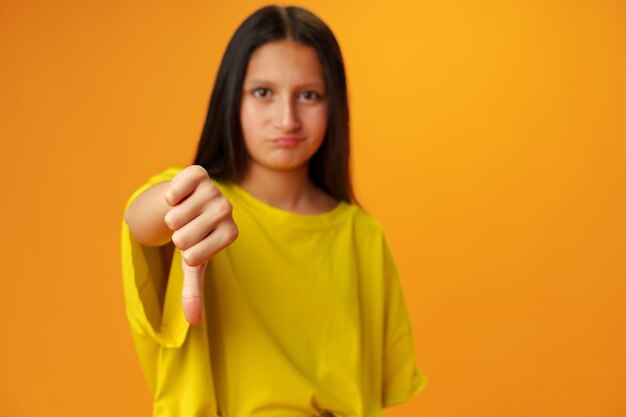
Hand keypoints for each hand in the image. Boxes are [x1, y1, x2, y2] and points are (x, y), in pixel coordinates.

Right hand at [163, 165, 238, 323]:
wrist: (186, 204)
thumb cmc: (193, 238)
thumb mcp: (192, 264)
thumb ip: (194, 291)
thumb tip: (194, 322)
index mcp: (230, 234)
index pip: (195, 256)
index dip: (185, 253)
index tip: (193, 246)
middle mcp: (226, 211)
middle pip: (183, 236)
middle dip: (175, 236)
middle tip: (185, 228)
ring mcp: (214, 191)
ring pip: (176, 214)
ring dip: (171, 216)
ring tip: (181, 213)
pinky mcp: (199, 173)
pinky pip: (177, 186)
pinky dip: (170, 194)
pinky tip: (177, 196)